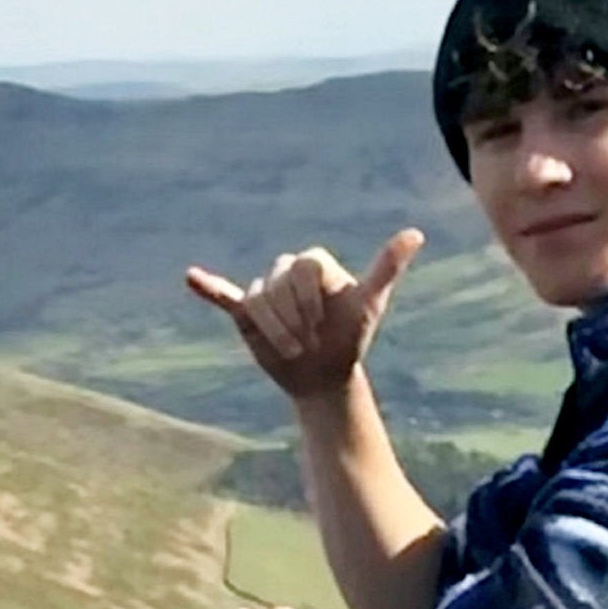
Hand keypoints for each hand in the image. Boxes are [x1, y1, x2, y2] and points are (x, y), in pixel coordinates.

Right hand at [185, 228, 422, 401]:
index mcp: (314, 263)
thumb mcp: (370, 303)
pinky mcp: (247, 313)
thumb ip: (387, 267)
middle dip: (292, 319)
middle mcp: (286, 271)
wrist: (325, 375)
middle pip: (278, 284)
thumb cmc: (351, 337)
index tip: (322, 325)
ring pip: (257, 301)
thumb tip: (416, 233)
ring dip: (272, 329)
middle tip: (308, 344)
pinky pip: (225, 296)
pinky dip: (208, 287)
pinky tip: (191, 277)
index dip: (309, 299)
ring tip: (291, 349)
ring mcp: (265, 292)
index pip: (303, 267)